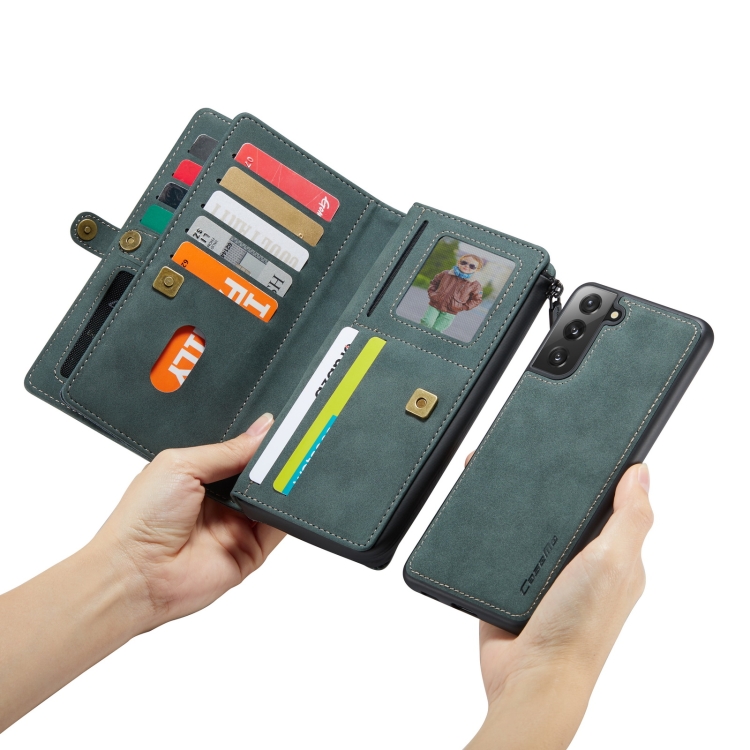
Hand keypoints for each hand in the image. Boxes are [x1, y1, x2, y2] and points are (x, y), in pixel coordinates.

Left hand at [0, 413, 282, 730]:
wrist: (136, 573)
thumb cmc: (142, 519)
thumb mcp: (181, 465)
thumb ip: (227, 449)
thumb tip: (263, 430)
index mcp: (202, 474)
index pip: (242, 450)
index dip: (260, 440)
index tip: (279, 427)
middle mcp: (223, 500)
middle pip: (263, 473)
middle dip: (275, 460)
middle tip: (288, 445)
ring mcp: (239, 525)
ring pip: (275, 498)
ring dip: (282, 484)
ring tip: (286, 470)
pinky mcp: (252, 550)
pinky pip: (280, 528)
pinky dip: (288, 512)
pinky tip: (286, 496)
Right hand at [467, 463, 652, 748]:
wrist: (528, 675)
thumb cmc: (577, 629)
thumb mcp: (614, 563)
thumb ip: (630, 519)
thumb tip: (641, 472)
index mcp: (612, 555)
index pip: (609, 503)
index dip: (596, 475)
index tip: (577, 447)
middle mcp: (581, 563)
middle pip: (564, 509)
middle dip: (546, 484)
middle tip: (526, 454)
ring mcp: (544, 573)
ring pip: (528, 524)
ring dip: (514, 503)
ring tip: (494, 471)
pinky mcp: (511, 582)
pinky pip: (501, 545)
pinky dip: (491, 528)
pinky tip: (480, 507)